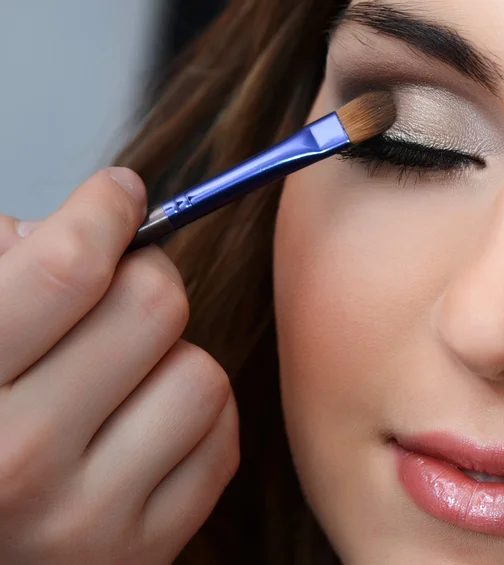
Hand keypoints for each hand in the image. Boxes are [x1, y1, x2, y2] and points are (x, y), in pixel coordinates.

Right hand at [0, 169, 238, 564]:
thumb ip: (11, 269)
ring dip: (172, 357)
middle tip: (125, 286)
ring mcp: (87, 518)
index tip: (120, 195)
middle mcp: (18, 462)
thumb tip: (109, 210)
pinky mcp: (143, 550)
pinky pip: (221, 436)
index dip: (106, 210)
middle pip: (155, 304)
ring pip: (200, 372)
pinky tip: (148, 423)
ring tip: (127, 376)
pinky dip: (196, 416)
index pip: (67, 268)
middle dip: (146, 276)